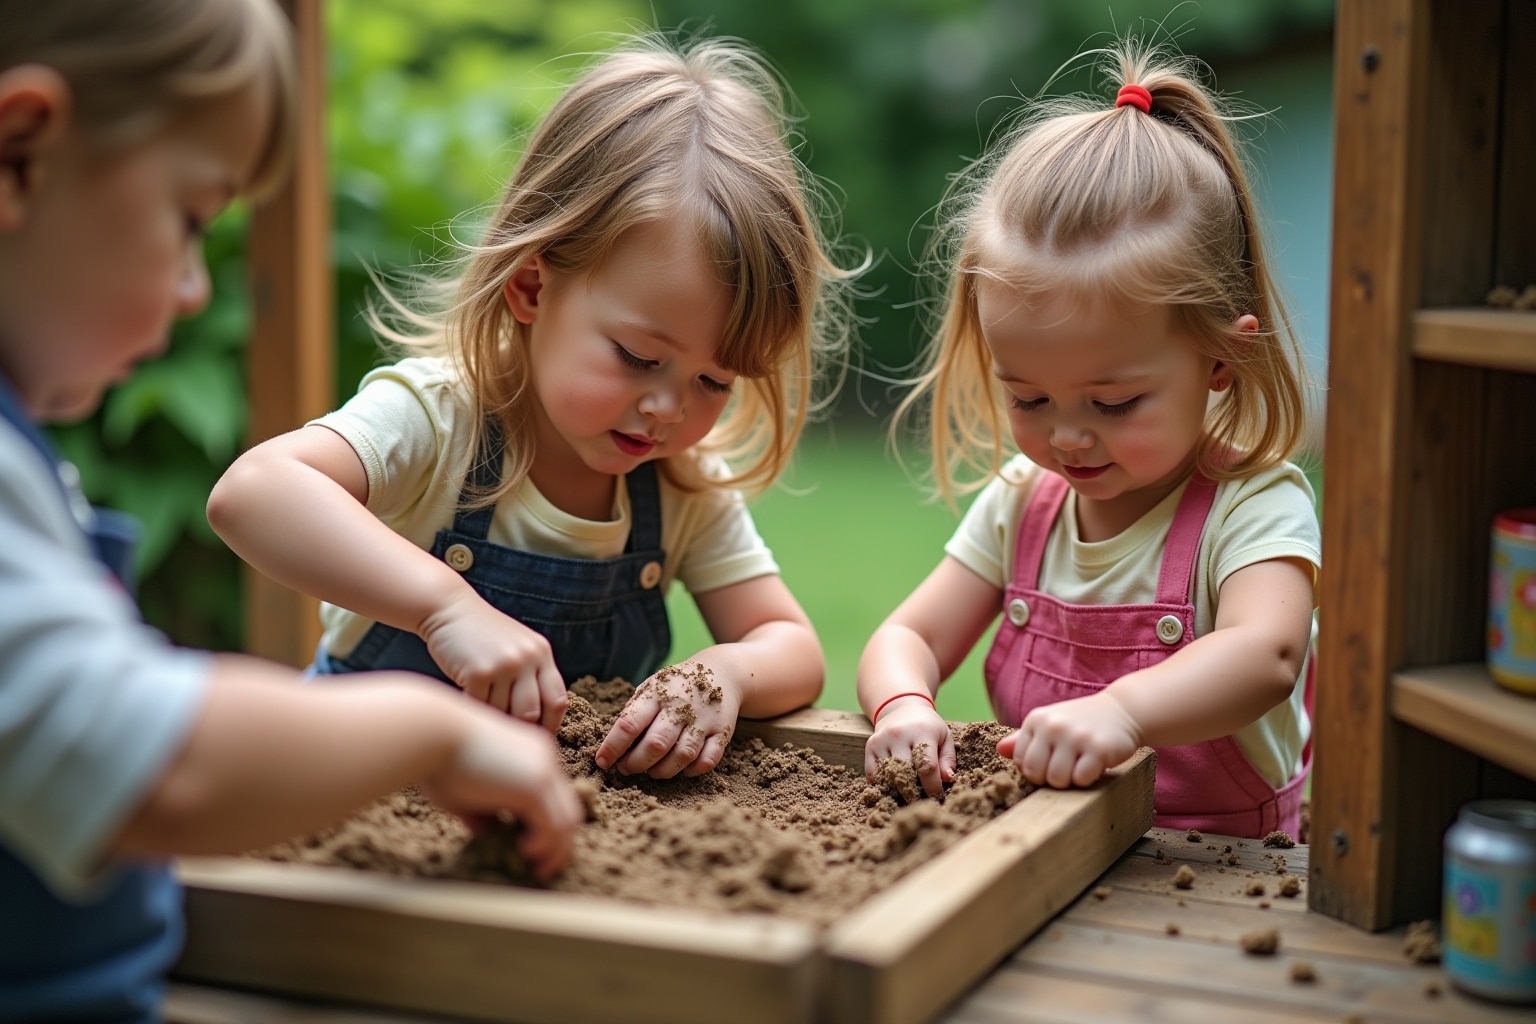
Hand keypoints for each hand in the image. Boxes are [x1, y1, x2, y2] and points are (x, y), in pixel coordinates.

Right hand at [418, 590, 566, 731]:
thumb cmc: (482, 635)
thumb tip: (537, 724)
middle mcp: (527, 658)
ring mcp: (504, 665)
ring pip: (503, 713)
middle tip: (504, 736)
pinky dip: (472, 710)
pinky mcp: (478, 672)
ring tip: (481, 713)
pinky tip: (465, 702)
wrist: (448, 609)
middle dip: (517, 729)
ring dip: (491, 719)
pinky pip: (479, 707)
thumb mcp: (518, 647)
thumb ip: (531, 676)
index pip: (558, 701)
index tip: (537, 739)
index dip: (550, 726)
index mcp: (542, 654)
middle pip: (532, 713)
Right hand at [419, 707, 583, 880]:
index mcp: (531, 753)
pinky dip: (545, 845)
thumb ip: (482, 809)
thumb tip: (489, 831)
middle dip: (560, 842)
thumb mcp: (466, 790)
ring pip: (567, 820)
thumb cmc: (439, 759)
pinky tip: (525, 851)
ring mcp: (543, 771)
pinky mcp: (533, 786)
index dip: (548, 823)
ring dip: (556, 850)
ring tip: (538, 867)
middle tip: (545, 866)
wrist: (431, 734)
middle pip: (568, 807)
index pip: (554, 794)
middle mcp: (544, 759)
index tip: (532, 846)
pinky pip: (554, 825)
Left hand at [593, 661, 741, 777]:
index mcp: (657, 693)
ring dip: (662, 771)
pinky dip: (692, 771)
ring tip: (651, 771)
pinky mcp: (722, 732)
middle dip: (635, 763)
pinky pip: (707, 761)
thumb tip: (613, 744)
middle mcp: (681, 707)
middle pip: (656, 744)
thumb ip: (635, 711)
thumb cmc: (676, 686)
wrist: (723, 672)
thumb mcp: (652, 687)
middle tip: (626, 768)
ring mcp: (704, 720)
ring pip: (682, 756)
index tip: (602, 761)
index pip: (630, 723)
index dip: (612, 747)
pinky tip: (681, 769)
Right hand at [863, 696, 952, 797]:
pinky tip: (893, 784)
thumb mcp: (944, 737)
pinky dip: (883, 784)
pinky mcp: (870, 746)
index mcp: (922, 731)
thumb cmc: (927, 726)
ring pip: (888, 776)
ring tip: (907, 791)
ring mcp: (882, 740)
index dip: (932, 786)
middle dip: (914, 792)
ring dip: (898, 789)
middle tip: (921, 799)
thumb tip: (947, 779)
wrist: (901, 708)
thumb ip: (948, 759)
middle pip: (905, 774)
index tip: (936, 796)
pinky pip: (873, 774)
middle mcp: (899, 734)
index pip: (926, 766)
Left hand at [997, 691, 1140, 788]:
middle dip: (1048, 779)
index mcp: (1036, 720)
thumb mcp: (1050, 723)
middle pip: (1035, 773)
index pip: (1020, 760)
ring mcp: (1075, 736)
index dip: (1035, 770)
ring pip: (1057, 779)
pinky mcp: (1098, 749)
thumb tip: (999, 750)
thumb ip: (1023, 738)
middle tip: (1064, 770)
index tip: (1049, 764)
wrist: (1122, 710)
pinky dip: (1087, 779)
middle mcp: (1053, 726)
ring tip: (1078, 767)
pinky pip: (1081, 779)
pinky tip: (1093, 766)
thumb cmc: (1080, 721)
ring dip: (1068, 781)